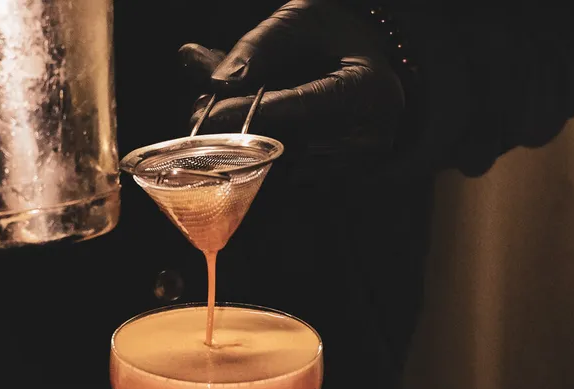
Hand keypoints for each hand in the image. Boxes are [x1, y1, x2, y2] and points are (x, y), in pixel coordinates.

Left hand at [180, 0, 404, 156]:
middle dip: (239, 136)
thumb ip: (256, 49)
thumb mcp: (296, 24)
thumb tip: (217, 82)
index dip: (252, 114)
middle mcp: (371, 135)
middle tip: (202, 121)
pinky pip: (293, 179)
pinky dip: (264, 161)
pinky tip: (245, 140)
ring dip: (246, 152)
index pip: (303, 109)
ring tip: (220, 126)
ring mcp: (359, 164)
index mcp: (370, 89)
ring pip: (287, 171)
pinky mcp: (343, 178)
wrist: (367, 57)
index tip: (210, 114)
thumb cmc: (332, 35)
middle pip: (292, 148)